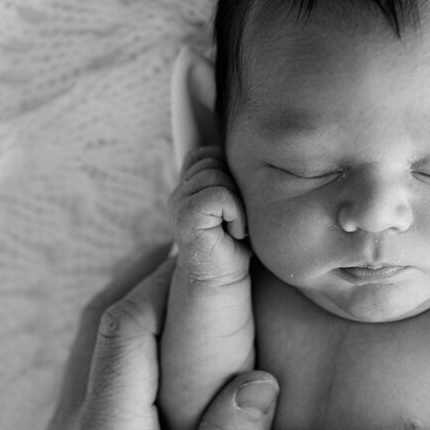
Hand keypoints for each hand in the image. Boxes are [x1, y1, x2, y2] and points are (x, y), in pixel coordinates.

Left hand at [37, 247, 277, 429]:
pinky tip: (174, 347)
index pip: (126, 334)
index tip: (210, 243)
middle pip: (102, 328)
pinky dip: (132, 343)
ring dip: (140, 306)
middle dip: (151, 277)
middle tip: (209, 245)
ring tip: (198, 281)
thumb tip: (257, 379)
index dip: (165, 278)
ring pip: (94, 350)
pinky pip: (97, 379)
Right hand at [170, 145, 250, 284]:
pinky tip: (234, 232)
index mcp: (188, 186)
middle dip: (234, 187)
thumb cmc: (235, 243)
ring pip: (217, 176)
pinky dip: (235, 213)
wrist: (223, 279)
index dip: (227, 172)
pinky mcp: (185, 216)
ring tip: (236, 225)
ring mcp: (179, 203)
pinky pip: (218, 195)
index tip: (234, 203)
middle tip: (236, 217)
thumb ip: (231, 178)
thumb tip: (251, 150)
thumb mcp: (236, 203)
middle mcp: (179, 192)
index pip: (205, 154)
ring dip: (237, 203)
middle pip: (213, 161)